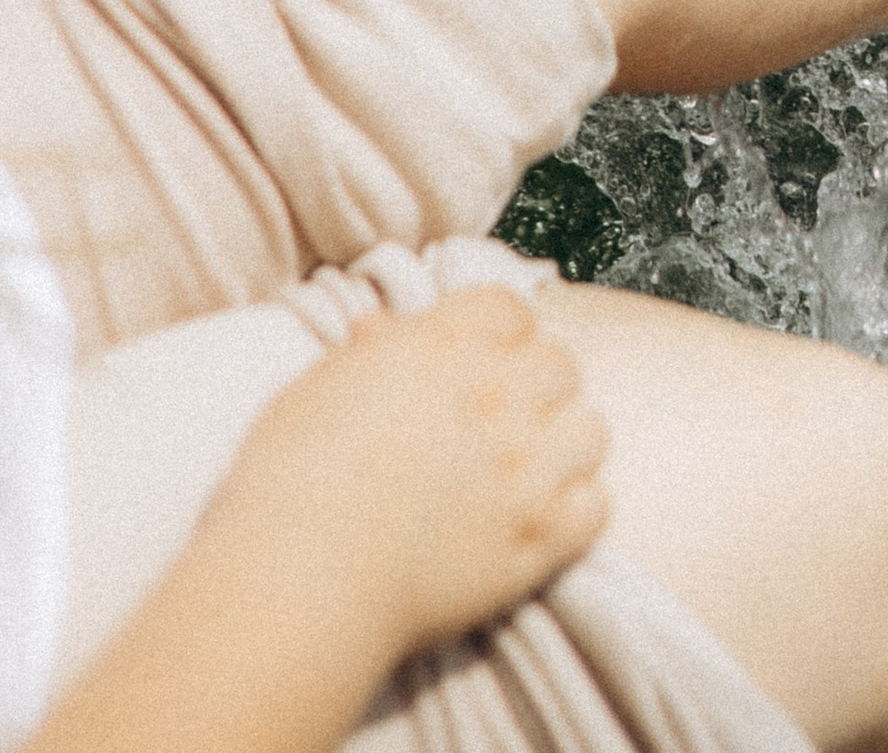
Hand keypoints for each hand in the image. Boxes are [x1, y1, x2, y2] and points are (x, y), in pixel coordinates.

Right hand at [205, 291, 609, 666]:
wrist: (300, 578)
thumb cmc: (291, 482)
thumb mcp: (317, 389)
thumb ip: (364, 353)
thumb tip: (382, 325)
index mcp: (443, 345)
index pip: (511, 309)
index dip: (498, 335)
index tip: (480, 363)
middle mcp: (496, 394)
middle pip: (560, 364)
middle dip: (536, 385)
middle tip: (503, 420)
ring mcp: (524, 467)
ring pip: (591, 431)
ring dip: (565, 445)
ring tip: (529, 470)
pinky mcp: (537, 539)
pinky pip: (595, 506)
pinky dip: (576, 512)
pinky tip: (538, 521)